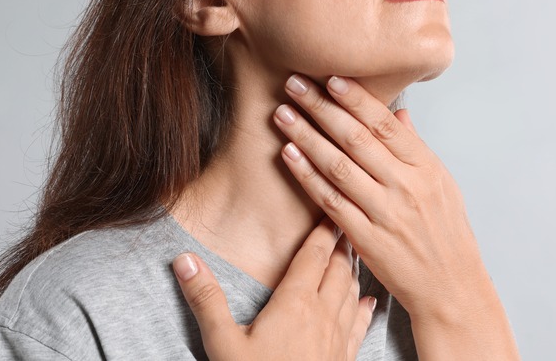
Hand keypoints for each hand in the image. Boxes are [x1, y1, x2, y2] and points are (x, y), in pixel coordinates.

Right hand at [172, 217, 376, 360]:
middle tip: (347, 220)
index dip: (323, 230)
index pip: (314, 256)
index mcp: (295, 304)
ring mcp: (338, 340)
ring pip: (353, 293)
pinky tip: (370, 304)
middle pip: (340, 268)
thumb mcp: (222, 343)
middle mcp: (323, 316)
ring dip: (355, 270)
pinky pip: (360, 327)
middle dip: (343, 243)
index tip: (331, 209)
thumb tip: (185, 260)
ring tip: (355, 254)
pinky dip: (366, 309)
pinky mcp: (344, 360)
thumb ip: (206, 299)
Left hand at [273, 74, 493, 322]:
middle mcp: (406, 186)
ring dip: (306, 136)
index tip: (331, 77)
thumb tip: (398, 114)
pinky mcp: (365, 237)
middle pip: (356, 139)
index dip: (356, 99)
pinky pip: (329, 200)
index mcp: (426, 168)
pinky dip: (307, 175)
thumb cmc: (446, 234)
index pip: (386, 125)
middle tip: (295, 84)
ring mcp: (384, 212)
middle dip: (322, 108)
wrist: (450, 286)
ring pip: (338, 166)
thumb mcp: (443, 185)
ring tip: (283, 113)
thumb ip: (415, 148)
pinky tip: (289, 154)